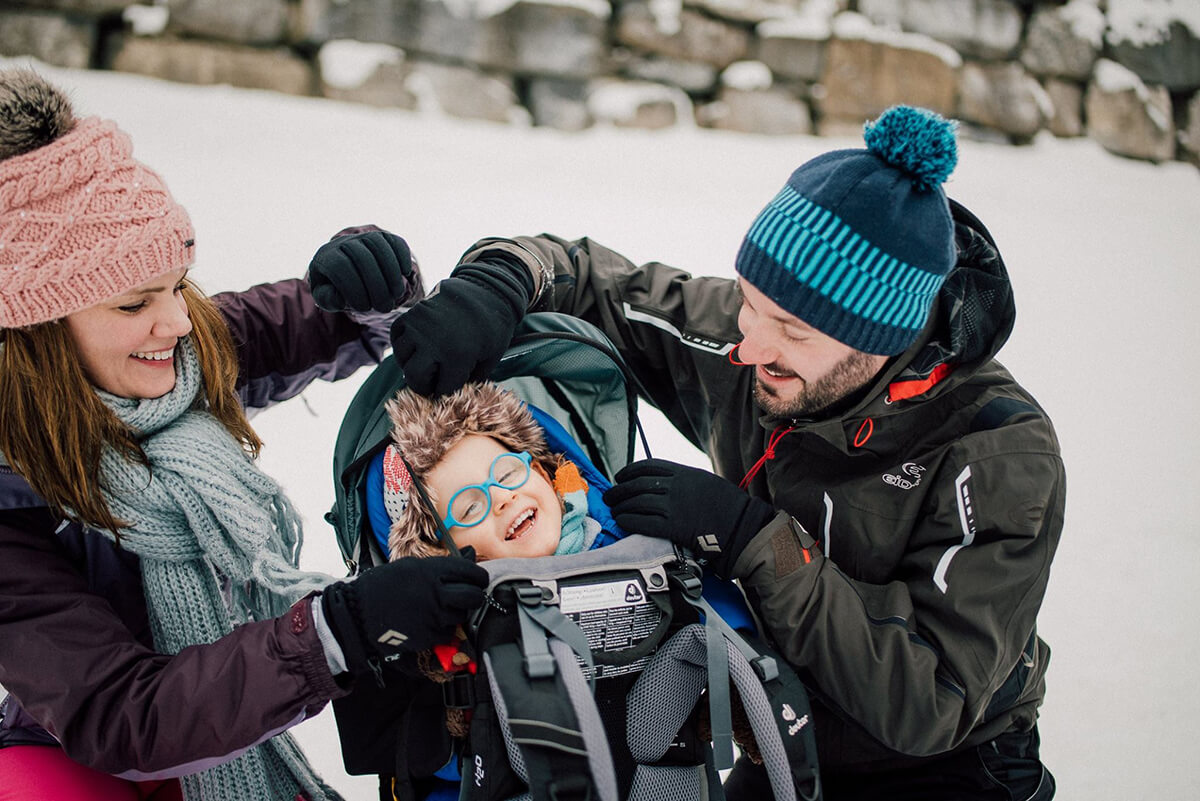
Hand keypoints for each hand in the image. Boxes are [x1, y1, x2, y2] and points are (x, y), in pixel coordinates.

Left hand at [307, 229, 417, 312]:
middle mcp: (343, 242)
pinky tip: (405, 273)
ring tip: (396, 294)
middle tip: (384, 306)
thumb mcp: (328, 298)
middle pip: (362, 256)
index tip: (363, 308)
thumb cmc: (337, 290)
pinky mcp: (383, 237)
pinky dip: (402, 256)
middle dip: (376, 284)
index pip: (340, 266)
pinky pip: (394, 241)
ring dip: (391, 272)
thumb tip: (340, 298)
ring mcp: (363, 237)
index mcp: (325, 256)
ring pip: (379, 245)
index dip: (353, 288)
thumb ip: (328, 300)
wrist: (350, 273)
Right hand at [321, 555, 487, 681]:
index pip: (471, 572)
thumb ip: (442, 564)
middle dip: (475, 596)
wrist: (358, 612)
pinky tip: (431, 622)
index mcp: (432, 570)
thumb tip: (470, 554)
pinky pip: (448, 633)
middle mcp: (436, 592)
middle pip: (474, 596)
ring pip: (462, 616)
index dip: (479, 577)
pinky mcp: (427, 636)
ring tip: (442, 609)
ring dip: (457, 613)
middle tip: (469, 596)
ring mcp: (432, 615)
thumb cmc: (384, 586)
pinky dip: (444, 629)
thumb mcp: (412, 566)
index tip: (478, 580)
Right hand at [390, 258, 529, 395]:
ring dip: (412, 365)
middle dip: (424, 385)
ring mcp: (419, 327)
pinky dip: (402, 346)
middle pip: (415, 378)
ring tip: (425, 363)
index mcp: (457, 357)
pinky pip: (396, 338)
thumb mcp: (491, 357)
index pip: (441, 389)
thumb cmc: (493, 326)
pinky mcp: (412, 314)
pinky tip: (416, 348)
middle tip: (432, 383)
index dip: (445, 392)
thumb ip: (472, 378)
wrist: (486, 290)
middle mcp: (434, 343)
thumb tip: (452, 394)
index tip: (448, 388)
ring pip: (402, 359)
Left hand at [602, 459, 775, 578]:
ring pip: (637, 503)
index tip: (620, 476)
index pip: (648, 466)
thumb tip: (662, 485)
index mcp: (685, 472)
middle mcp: (677, 486)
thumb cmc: (729, 506)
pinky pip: (643, 522)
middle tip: (609, 496)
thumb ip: (684, 481)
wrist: (743, 527)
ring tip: (614, 510)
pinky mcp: (673, 527)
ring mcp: (674, 506)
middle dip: (619, 490)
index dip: (629, 471)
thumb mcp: (706, 482)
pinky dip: (629, 520)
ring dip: (621, 507)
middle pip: (638, 484)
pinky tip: (622, 521)